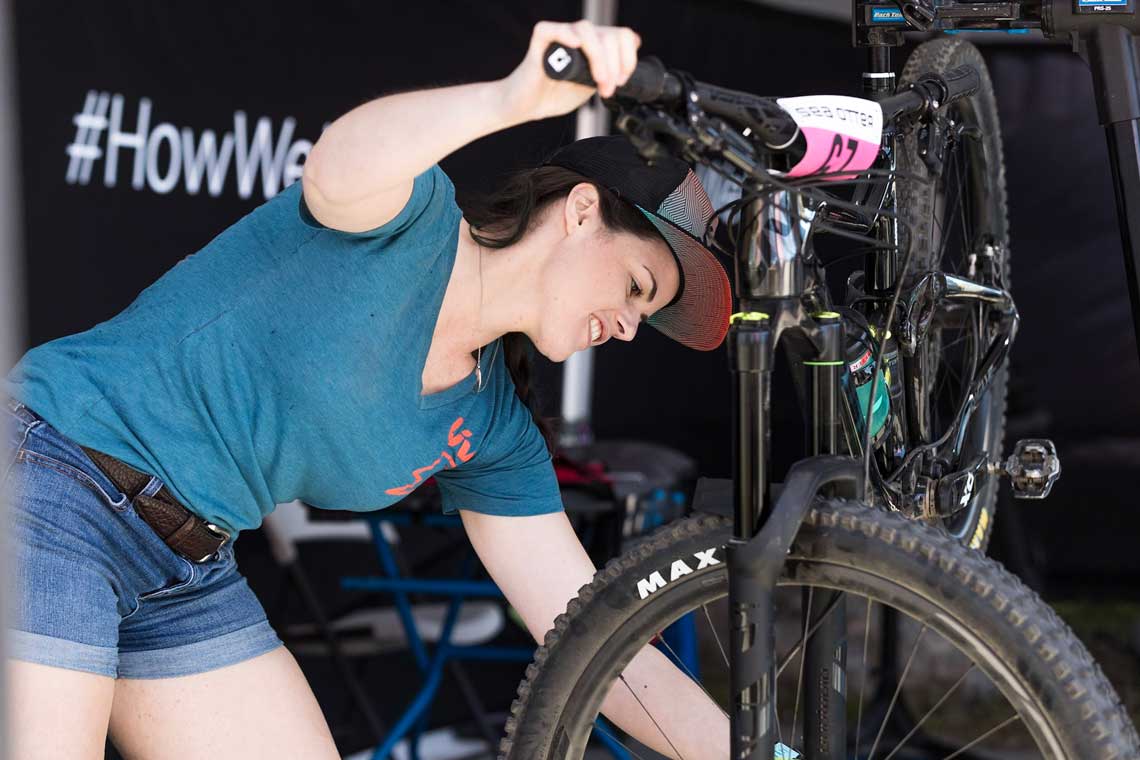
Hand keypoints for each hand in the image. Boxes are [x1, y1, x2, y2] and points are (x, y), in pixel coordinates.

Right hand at [500, 19, 640, 122]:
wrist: (527, 106)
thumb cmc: (555, 95)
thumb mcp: (592, 86)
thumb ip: (609, 74)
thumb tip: (628, 69)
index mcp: (595, 43)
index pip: (622, 36)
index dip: (628, 58)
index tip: (621, 81)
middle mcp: (580, 36)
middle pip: (610, 34)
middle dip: (616, 65)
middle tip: (608, 88)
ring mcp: (561, 36)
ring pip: (587, 31)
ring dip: (599, 58)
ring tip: (598, 81)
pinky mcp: (540, 42)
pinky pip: (552, 29)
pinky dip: (566, 34)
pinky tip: (574, 45)